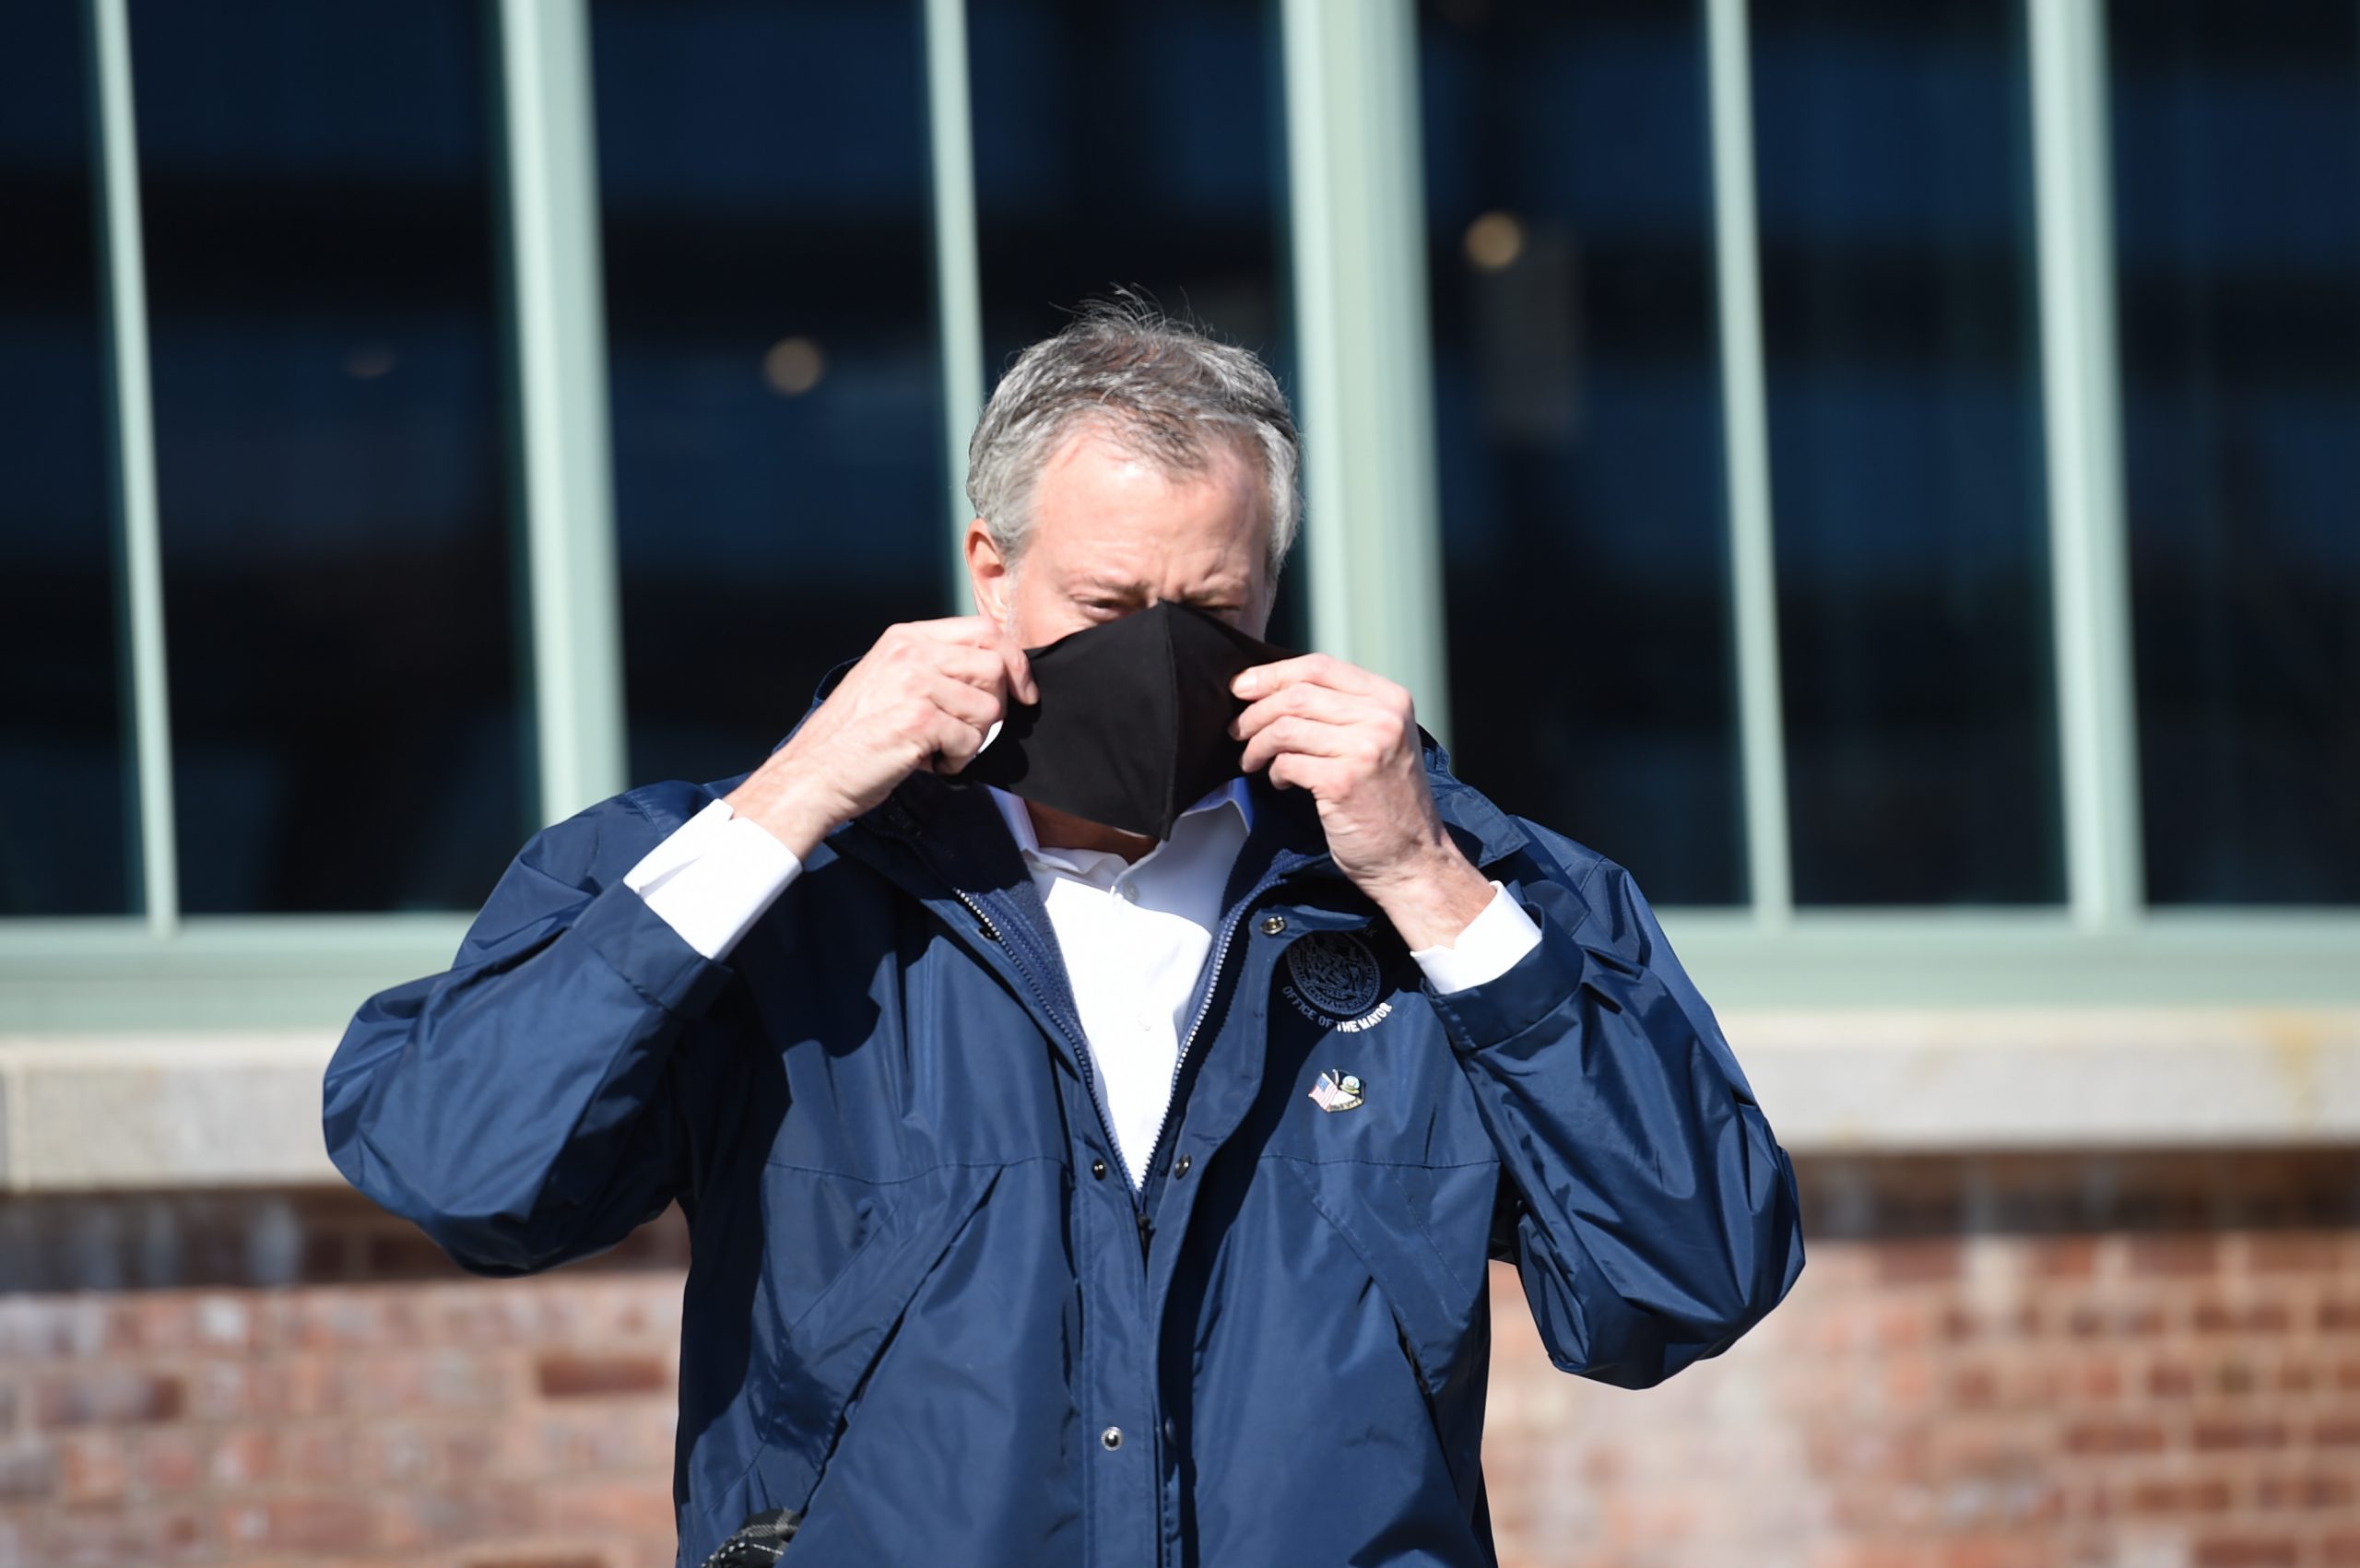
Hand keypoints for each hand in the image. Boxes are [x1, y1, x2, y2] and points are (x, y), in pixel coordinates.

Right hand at [725, 617, 1036, 859]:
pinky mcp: (919, 720)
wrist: (812, 773)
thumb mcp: (888, 680)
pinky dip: (957, 761)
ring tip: (938, 749)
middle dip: (999, 706)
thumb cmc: (851, 737)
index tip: (1024, 693)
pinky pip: (971, 742)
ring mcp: (915, 684)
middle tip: (970, 731)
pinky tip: (927, 763)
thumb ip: (932, 667)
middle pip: (996, 667)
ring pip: (989, 709)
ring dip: (973, 739)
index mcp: (906, 638)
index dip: (1014, 662)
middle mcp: (912, 653)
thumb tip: (994, 674)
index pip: (984, 630)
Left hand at [1231, 653, 1494, 949]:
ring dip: (1257, 744)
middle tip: (1238, 730)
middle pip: (1297, 694)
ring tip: (1252, 760)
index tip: (1242, 686)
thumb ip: (1343, 711)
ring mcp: (1364, 749)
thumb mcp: (1380, 740)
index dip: (1272, 674)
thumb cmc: (1388, 801)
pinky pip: (1287, 762)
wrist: (1413, 856)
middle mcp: (1382, 718)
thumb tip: (1275, 690)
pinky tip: (1281, 782)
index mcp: (1390, 699)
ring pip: (1286, 727)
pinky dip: (1274, 772)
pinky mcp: (1343, 781)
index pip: (1319, 666)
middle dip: (1256, 711)